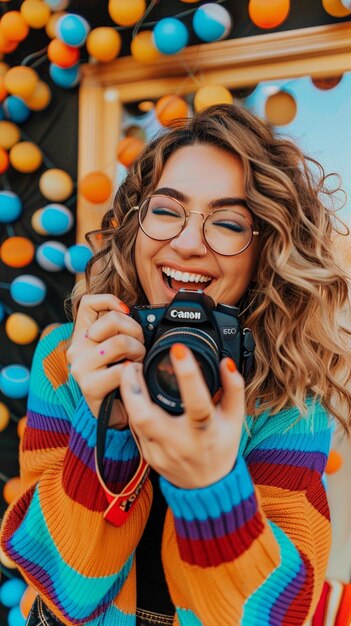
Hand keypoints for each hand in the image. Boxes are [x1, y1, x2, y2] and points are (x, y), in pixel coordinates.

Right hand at [67, 294, 145, 427]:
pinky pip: (121, 370)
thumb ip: (121, 328)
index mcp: (83, 336)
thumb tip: (130, 311)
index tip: (127, 311)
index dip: (110, 301)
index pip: (88, 303)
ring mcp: (81, 368)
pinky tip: (134, 377)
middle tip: (140, 347)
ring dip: (138, 352)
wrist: (121, 413)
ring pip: (118, 343)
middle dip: (135, 331)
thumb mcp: (122, 346)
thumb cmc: (124, 377)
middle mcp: (76, 349)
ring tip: (138, 362)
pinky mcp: (90, 387)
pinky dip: (135, 372)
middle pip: (111, 321)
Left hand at [120, 344, 244, 488]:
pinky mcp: (147, 455)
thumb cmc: (221, 446)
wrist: (207, 486)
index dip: (189, 375)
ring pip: (134, 421)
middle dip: (134, 387)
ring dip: (128, 393)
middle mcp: (180, 444)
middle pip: (146, 417)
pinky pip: (134, 427)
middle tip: (133, 363)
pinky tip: (133, 392)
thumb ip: (234, 389)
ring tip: (130, 372)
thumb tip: (226, 362)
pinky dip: (131, 407)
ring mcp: (160, 452)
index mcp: (205, 433)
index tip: (179, 349)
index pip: (197, 403)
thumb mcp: (235, 418)